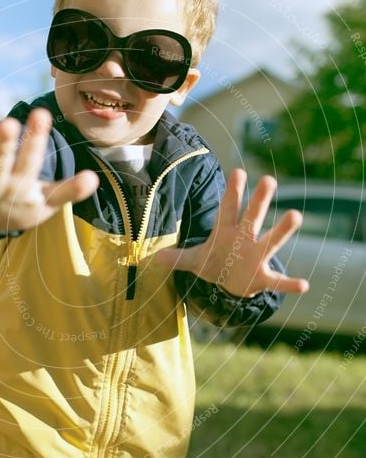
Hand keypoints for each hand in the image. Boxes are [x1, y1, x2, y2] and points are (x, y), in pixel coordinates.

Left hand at [0, 108, 98, 231]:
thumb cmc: (25, 206)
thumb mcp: (48, 201)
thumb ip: (70, 190)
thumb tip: (94, 179)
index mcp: (22, 186)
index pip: (30, 160)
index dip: (35, 138)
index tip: (41, 113)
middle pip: (1, 163)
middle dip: (3, 145)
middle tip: (7, 122)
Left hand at [156, 169, 309, 296]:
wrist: (230, 284)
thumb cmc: (215, 263)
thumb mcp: (194, 260)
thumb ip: (178, 258)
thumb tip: (154, 258)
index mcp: (226, 231)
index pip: (228, 209)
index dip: (232, 192)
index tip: (239, 172)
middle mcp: (245, 239)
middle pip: (253, 217)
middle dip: (259, 201)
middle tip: (269, 179)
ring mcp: (256, 256)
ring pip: (271, 241)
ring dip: (283, 230)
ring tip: (296, 215)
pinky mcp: (263, 277)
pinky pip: (278, 280)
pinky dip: (290, 283)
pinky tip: (303, 285)